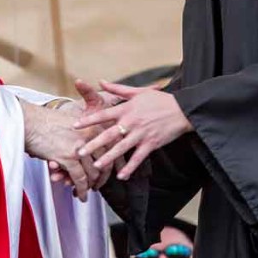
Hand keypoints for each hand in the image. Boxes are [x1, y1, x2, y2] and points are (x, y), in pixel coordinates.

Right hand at [45, 78, 123, 194]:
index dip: (116, 163)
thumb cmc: (46, 121)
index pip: (114, 147)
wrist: (28, 121)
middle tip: (98, 185)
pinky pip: (80, 179)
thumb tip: (91, 154)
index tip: (117, 173)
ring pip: (93, 173)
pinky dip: (81, 190)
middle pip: (106, 162)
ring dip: (90, 186)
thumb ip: (86, 135)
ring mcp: (82, 147)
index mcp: (96, 125)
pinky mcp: (69, 157)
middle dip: (102, 177)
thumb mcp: (74, 121)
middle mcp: (92, 135)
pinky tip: (81, 196)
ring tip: (86, 192)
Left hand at [75, 81, 193, 179]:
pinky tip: (122, 176)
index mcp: (127, 109)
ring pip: (122, 148)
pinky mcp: (151, 144)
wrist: (183, 110)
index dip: (89, 120)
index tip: (75, 126)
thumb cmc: (160, 100)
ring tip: (96, 166)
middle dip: (93, 144)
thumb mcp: (139, 92)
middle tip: (79, 152)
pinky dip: (130, 167)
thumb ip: (118, 89)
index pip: (104, 115)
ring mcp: (142, 134)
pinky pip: (138, 158)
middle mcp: (132, 122)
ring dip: (108, 158)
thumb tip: (101, 81)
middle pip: (109, 134)